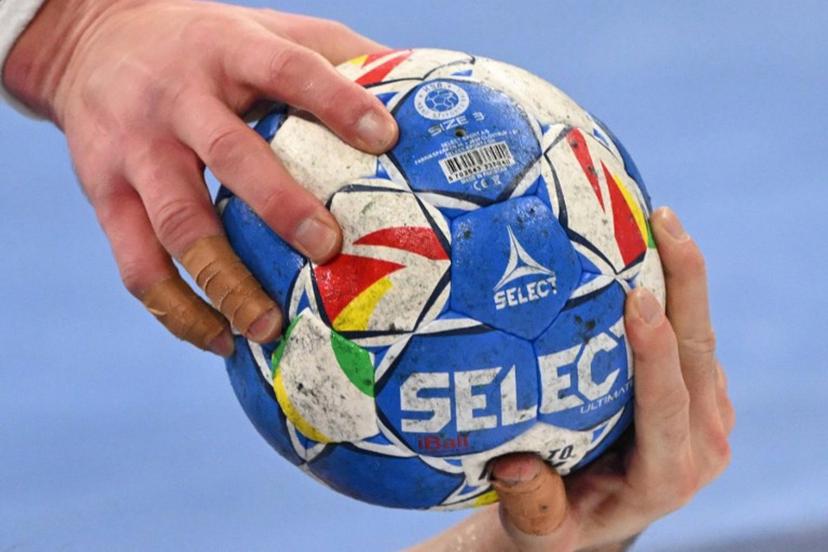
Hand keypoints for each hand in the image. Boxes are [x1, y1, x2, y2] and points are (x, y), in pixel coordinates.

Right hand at [3, 0, 396, 354]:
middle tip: (328, 250)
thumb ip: (327, 51)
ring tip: (270, 328)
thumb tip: (410, 83)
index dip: (337, 102)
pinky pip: (138, 265)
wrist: (89, 44)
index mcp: (228, 51)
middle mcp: (178, 100)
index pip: (288, 70)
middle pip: (231, 157)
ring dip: (226, 283)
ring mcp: (136, 151)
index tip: (385, 139)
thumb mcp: (259, 27)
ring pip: (179, 225)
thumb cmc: (201, 44)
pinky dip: (177, 311)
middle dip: (280, 207)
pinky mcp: (104, 195)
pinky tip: (219, 338)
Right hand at [412, 207, 733, 551]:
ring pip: (701, 339)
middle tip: (662, 223)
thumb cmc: (556, 523)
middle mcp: (698, 447)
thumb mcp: (537, 532)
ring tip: (660, 220)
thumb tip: (512, 464)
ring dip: (685, 278)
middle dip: (685, 285)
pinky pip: (692, 340)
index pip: (665, 407)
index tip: (636, 296)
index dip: (654, 352)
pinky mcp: (701, 397)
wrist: (591, 521)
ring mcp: (707, 419)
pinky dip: (676, 293)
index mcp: (665, 478)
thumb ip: (530, 506)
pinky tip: (647, 251)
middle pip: (698, 355)